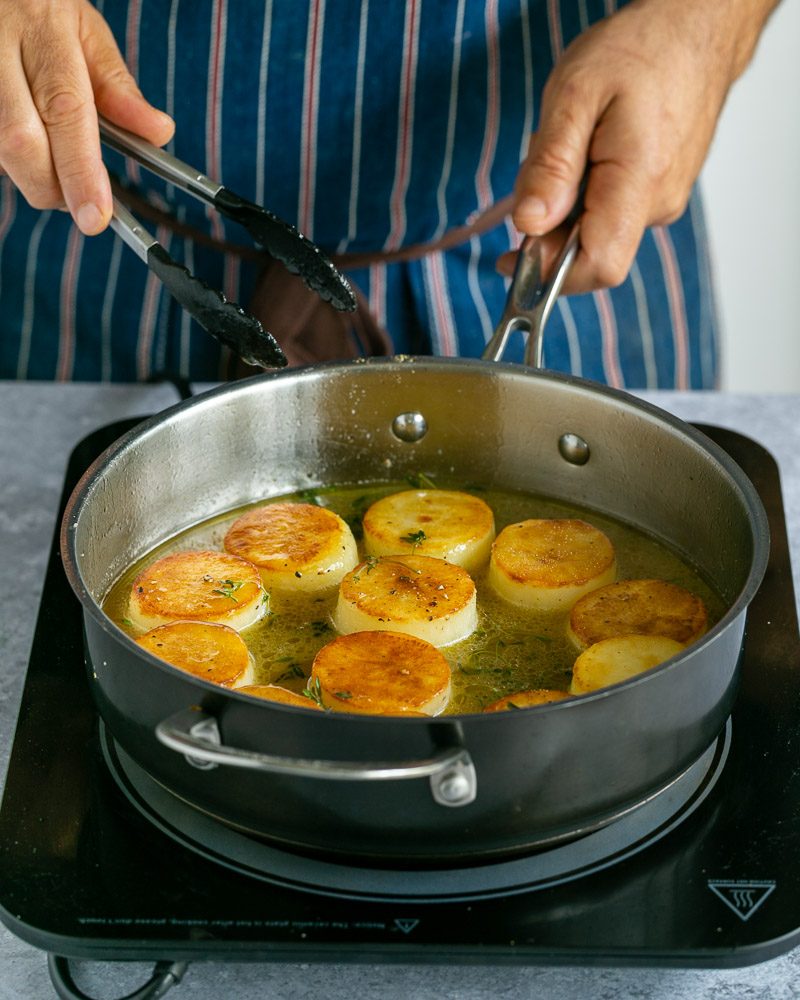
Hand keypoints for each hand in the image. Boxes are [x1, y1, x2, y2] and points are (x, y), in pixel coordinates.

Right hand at [0, 0, 173, 234]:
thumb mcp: (86, 32)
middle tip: (80, 200)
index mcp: (44, 32)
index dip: (80, 171)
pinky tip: (25, 146)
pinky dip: (8, 160)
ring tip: (52, 160)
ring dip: (30, 173)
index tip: (96, 215)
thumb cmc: (39, 9)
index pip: (65, 111)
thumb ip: (118, 86)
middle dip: (52, 186)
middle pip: (20, 141)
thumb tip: (158, 132)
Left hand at [504, 0, 777, 293]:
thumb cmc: (639, 49)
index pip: (599, 266)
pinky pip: (613, 212)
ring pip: (598, 231)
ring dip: (568, 207)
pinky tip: (589, 150)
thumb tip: (528, 225)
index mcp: (638, 182)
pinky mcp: (663, 192)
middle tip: (537, 175)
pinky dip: (587, 194)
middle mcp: (659, 203)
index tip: (512, 258)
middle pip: (591, 253)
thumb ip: (550, 165)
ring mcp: (666, 200)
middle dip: (550, 231)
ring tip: (572, 146)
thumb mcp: (573, 95)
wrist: (698, 25)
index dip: (551, 275)